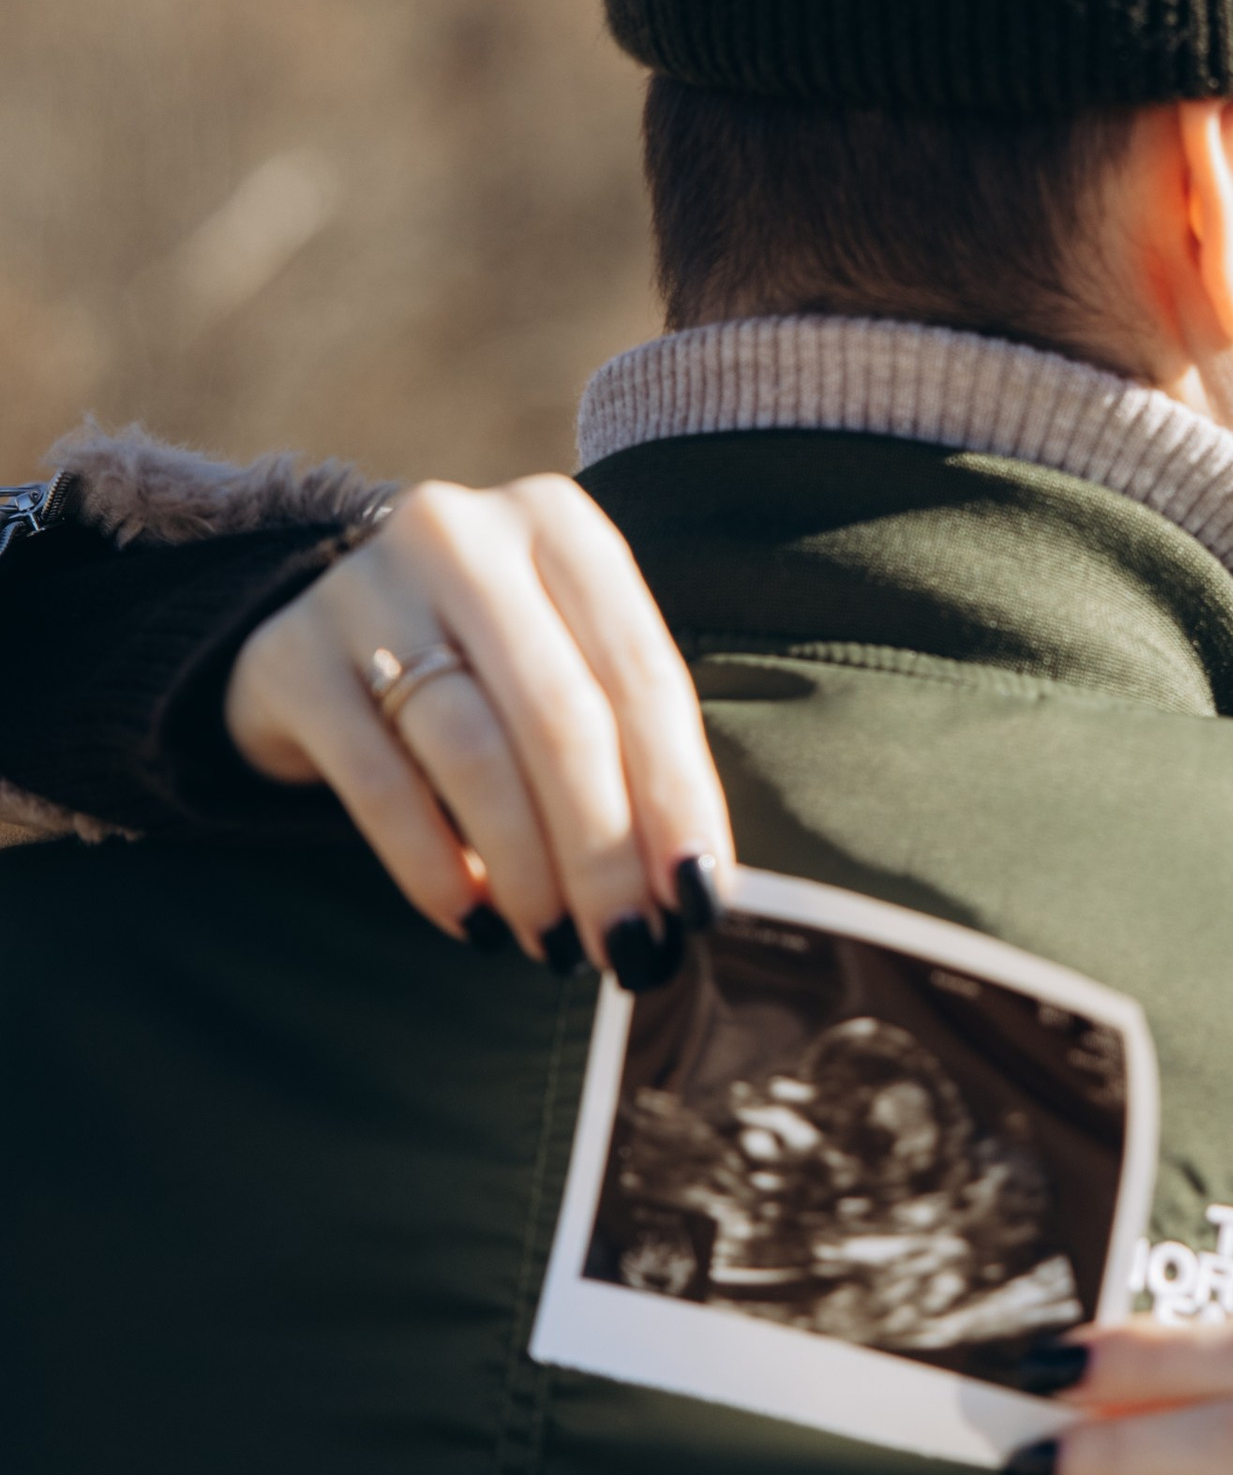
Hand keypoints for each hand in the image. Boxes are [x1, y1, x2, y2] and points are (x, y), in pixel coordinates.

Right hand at [224, 476, 733, 968]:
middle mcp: (464, 538)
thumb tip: (690, 886)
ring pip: (473, 754)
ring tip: (555, 944)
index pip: (642, 676)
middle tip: (629, 947)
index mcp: (560, 527)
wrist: (318, 625)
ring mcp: (366, 587)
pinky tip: (471, 920)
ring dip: (526, 869)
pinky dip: (433, 866)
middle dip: (604, 851)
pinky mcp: (291, 656)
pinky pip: (378, 783)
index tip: (699, 897)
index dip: (678, 796)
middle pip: (561, 718)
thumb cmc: (483, 661)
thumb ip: (626, 743)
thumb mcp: (563, 659)